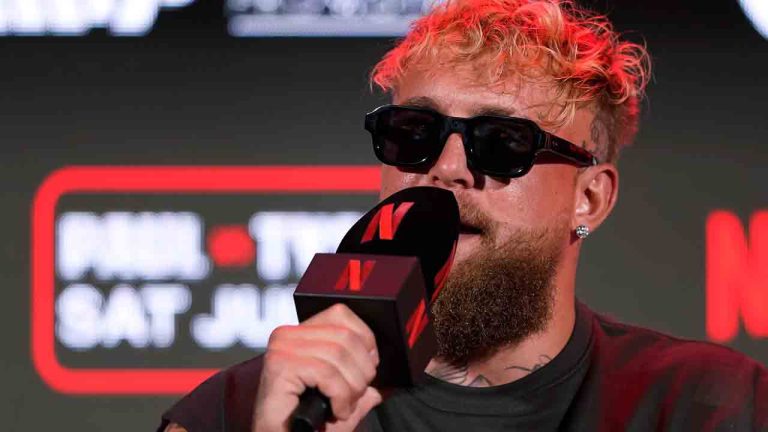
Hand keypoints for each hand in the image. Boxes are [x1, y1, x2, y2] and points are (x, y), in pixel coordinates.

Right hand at [253, 304, 381, 431]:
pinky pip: (326, 372)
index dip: (364, 339)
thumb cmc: (301, 424)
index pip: (340, 314)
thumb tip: (377, 390)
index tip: (366, 367)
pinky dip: (340, 395)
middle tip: (355, 396)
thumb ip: (358, 390)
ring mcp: (281, 349)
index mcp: (299, 334)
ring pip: (338, 354)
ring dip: (352, 387)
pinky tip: (336, 411)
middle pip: (345, 336)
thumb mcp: (337, 401)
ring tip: (345, 407)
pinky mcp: (280, 366)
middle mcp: (286, 335)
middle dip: (361, 371)